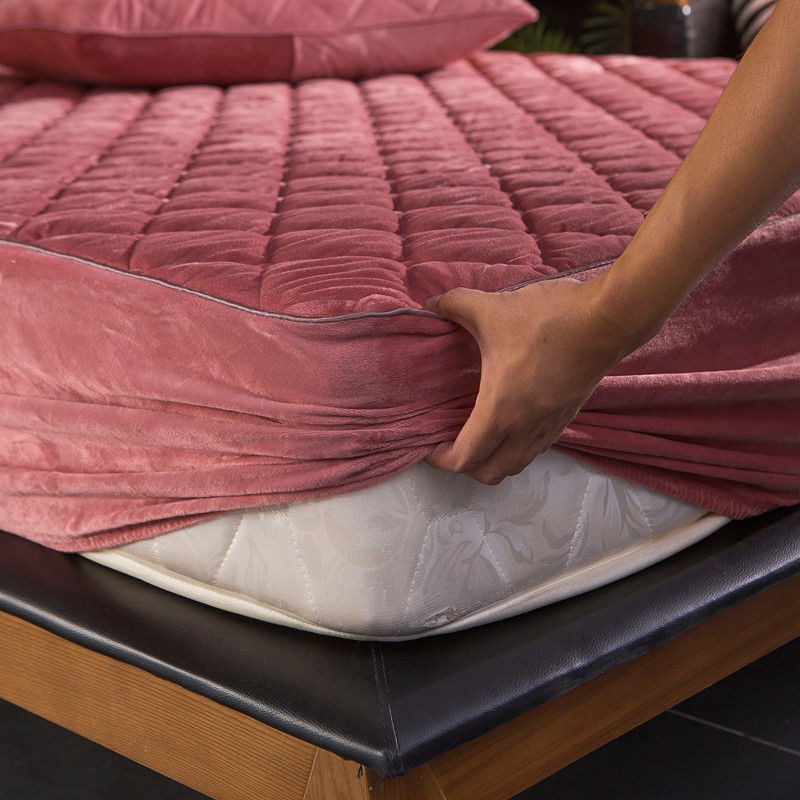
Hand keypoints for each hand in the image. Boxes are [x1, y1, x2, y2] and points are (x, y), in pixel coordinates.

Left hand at [425, 275, 637, 484]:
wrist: (606, 321)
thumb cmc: (547, 320)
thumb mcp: (491, 309)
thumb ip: (455, 304)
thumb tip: (430, 303)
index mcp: (500, 412)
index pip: (465, 458)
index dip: (442, 460)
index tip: (429, 448)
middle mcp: (525, 429)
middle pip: (490, 473)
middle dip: (466, 468)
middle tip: (450, 444)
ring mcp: (549, 426)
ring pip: (516, 465)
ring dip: (493, 462)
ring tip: (477, 439)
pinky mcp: (566, 417)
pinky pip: (536, 449)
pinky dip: (516, 450)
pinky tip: (509, 426)